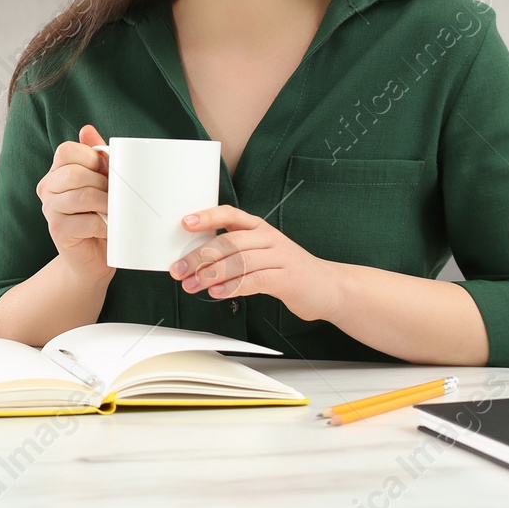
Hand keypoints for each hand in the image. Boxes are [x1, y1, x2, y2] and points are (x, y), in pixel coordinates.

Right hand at [35, 124, 114, 281]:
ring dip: (107, 204)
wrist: (95, 256)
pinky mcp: (58, 231)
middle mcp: (48, 188)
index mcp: (57, 171)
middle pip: (75, 173)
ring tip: (115, 212)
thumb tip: (87, 129)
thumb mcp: (102, 182)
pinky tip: (110, 229)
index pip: (66, 151)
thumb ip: (97, 157)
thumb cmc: (101, 215)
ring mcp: (50, 210)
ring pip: (83, 196)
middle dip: (103, 184)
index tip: (105, 172)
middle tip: (115, 197)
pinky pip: (87, 221)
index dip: (91, 158)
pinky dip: (106, 225)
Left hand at [169, 205, 339, 321]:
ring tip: (193, 284)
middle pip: (229, 242)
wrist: (328, 287)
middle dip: (199, 257)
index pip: (231, 214)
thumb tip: (197, 261)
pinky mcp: (287, 278)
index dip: (207, 217)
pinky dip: (232, 287)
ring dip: (211, 274)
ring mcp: (280, 257)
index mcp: (260, 228)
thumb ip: (236, 253)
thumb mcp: (263, 254)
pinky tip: (217, 293)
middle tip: (180, 270)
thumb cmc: (288, 270)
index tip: (185, 223)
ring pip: (239, 260)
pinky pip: (255, 280)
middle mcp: (269, 238)